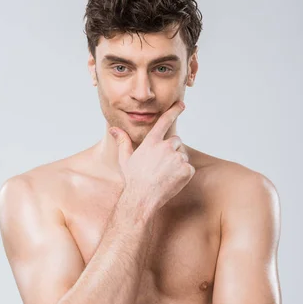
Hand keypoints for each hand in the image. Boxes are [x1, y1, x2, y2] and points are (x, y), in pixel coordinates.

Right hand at [109, 100, 194, 214]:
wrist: (143, 198)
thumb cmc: (133, 180)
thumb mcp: (125, 159)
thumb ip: (123, 141)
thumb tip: (114, 129)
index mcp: (152, 142)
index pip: (164, 122)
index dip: (174, 111)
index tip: (181, 105)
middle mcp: (165, 147)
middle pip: (175, 142)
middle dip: (171, 151)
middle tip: (162, 166)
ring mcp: (177, 158)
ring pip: (182, 156)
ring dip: (177, 164)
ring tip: (164, 176)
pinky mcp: (186, 169)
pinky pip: (188, 169)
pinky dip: (183, 175)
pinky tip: (172, 182)